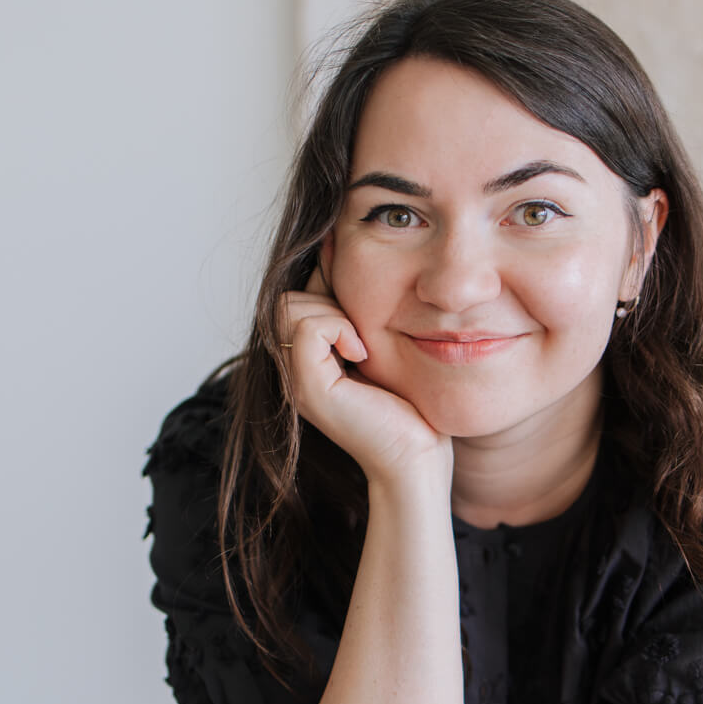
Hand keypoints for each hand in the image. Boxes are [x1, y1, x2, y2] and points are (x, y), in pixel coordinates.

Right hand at [279, 266, 449, 485]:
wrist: (416, 455)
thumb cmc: (407, 403)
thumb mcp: (373, 341)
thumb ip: (351, 308)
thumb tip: (333, 248)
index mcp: (302, 360)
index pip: (294, 296)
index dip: (327, 292)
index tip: (360, 323)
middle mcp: (290, 370)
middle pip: (285, 298)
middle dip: (328, 301)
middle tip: (361, 336)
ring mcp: (294, 380)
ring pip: (290, 307)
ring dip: (334, 314)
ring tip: (361, 347)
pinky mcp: (308, 388)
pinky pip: (309, 327)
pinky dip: (339, 329)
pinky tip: (362, 356)